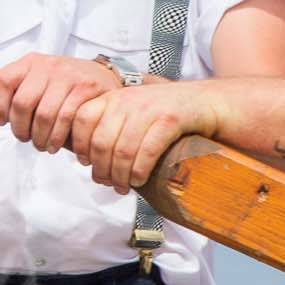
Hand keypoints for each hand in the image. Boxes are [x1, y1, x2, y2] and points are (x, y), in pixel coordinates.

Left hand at [0, 52, 120, 150]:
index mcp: (30, 62)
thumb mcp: (39, 78)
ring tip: (40, 144)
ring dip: (39, 137)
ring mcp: (67, 76)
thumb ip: (19, 89)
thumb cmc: (64, 83)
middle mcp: (47, 66)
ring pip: (44, 115)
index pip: (3, 81)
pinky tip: (55, 144)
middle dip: (19, 128)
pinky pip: (65, 119)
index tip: (1, 122)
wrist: (101, 76)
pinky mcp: (85, 89)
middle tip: (24, 138)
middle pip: (22, 103)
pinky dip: (57, 137)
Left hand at [69, 84, 225, 192]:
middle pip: (101, 142)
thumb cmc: (162, 113)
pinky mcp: (171, 120)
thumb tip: (83, 157)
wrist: (204, 101)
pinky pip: (147, 151)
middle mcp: (127, 100)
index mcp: (112, 97)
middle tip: (106, 182)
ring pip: (123, 151)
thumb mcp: (130, 111)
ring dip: (120, 176)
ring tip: (122, 187)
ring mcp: (149, 109)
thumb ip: (107, 124)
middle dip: (101, 169)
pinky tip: (138, 180)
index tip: (85, 163)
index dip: (80, 145)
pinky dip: (139, 170)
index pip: (82, 119)